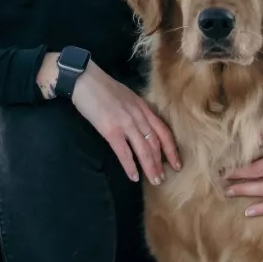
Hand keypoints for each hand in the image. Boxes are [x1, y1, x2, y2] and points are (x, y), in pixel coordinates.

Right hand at [36, 54, 179, 186]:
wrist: (85, 80)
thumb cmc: (103, 88)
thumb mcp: (127, 97)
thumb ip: (137, 111)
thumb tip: (142, 128)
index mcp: (143, 107)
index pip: (163, 131)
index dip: (172, 149)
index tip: (177, 164)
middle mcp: (139, 116)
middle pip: (155, 143)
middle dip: (161, 163)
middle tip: (163, 179)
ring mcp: (126, 123)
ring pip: (144, 150)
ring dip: (150, 167)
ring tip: (154, 180)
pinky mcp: (111, 130)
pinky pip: (124, 152)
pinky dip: (130, 166)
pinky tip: (133, 177)